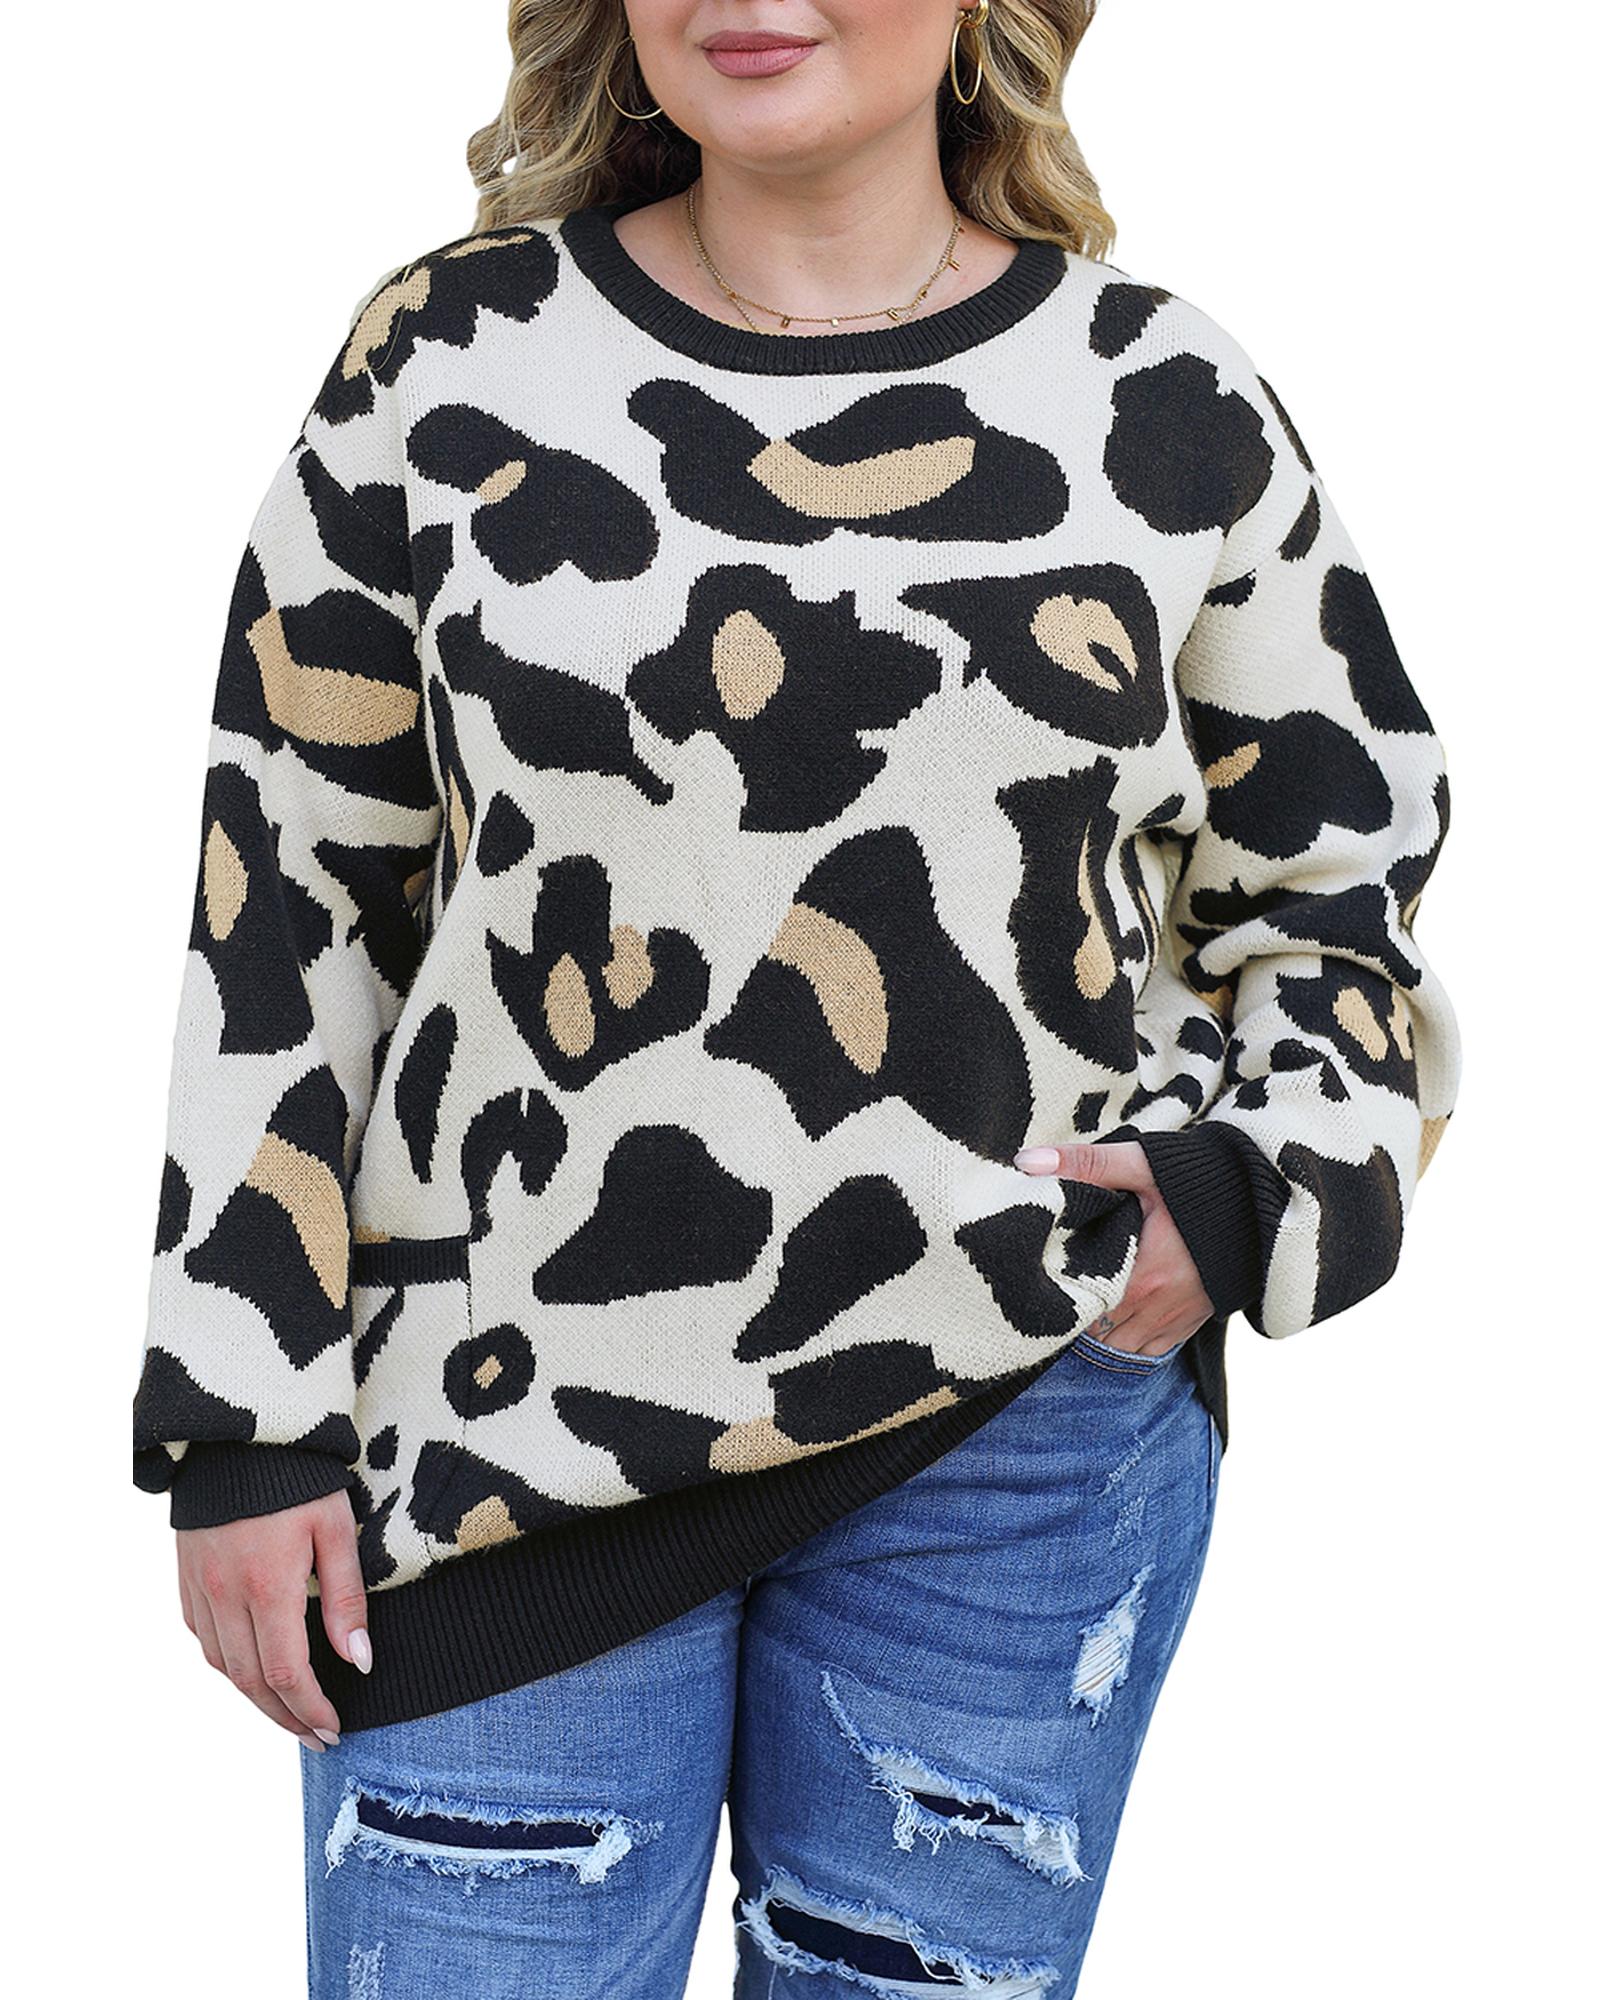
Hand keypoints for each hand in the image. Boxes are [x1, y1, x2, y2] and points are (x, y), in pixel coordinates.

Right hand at [176, 1487, 370, 1752]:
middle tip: (316, 1737)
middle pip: (251, 1680)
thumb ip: (346, 1598)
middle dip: (286, 1716)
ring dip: (255, 1697)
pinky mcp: (185, 1575)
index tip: (333, 1729)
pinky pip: (202, 1636)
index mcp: (267, 1585)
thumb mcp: (336, 1529)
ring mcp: (199, 1586)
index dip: (310, 1709)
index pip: (287, 1672)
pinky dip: (226, 1662)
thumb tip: (360, 1661)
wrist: (240, 1433)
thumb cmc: (300, 1477)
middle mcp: (225, 1594)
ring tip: (289, 1712)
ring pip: (222, 1664)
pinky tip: (250, 1668)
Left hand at [1014, 1139, 1213, 1356]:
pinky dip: (1134, 1342)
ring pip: (1125, 1349)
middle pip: (1100, 1336)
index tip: (1044, 1287)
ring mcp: (1179, 1317)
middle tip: (1059, 1297)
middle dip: (1078, 1321)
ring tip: (1085, 1310)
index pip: (1081, 1311)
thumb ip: (1086, 1164)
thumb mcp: (1141, 1164)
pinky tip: (1121, 1319)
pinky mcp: (1195, 1320)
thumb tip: (1026, 1163)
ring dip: (1104, 1336)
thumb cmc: (1199, 1178)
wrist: (1262, 1196)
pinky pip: (1154, 1350)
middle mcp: (1158, 1305)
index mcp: (1140, 1275)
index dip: (1060, 1303)